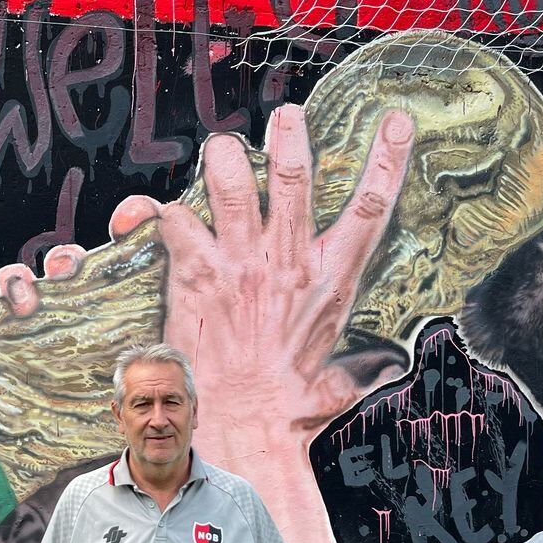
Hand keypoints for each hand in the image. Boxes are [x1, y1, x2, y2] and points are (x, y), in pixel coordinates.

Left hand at [120, 105, 415, 442]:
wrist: (242, 426)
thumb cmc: (289, 409)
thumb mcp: (337, 381)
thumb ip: (361, 365)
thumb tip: (387, 366)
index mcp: (329, 281)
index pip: (370, 209)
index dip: (388, 160)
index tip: (398, 122)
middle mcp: (287, 263)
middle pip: (294, 180)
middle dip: (290, 139)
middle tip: (287, 116)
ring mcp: (240, 265)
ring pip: (230, 185)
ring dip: (223, 158)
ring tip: (222, 149)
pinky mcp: (197, 275)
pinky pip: (173, 221)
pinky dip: (153, 213)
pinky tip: (144, 213)